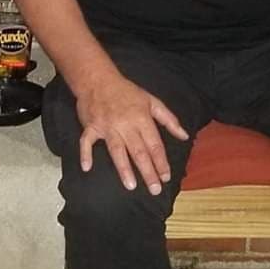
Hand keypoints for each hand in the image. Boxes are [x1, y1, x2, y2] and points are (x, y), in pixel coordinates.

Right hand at [74, 74, 188, 194]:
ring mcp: (107, 126)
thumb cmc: (127, 91)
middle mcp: (125, 124)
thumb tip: (184, 136)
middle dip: (147, 171)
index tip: (166, 177)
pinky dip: (85, 154)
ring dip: (124, 168)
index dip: (161, 161)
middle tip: (154, 189)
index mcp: (141, 118)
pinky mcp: (91, 127)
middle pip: (138, 151)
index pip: (154, 144)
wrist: (98, 79)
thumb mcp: (152, 101)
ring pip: (117, 150)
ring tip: (130, 185)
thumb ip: (169, 119)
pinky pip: (86, 142)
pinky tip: (87, 168)